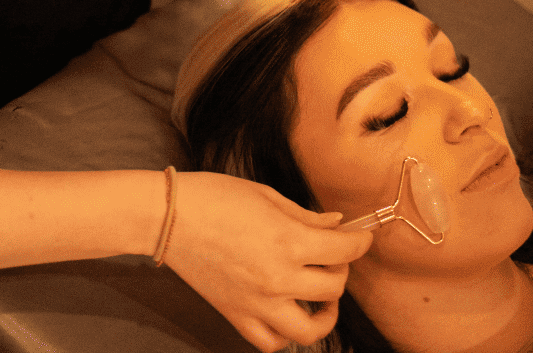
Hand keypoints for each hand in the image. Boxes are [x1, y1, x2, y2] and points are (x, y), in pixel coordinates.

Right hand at [163, 171, 371, 352]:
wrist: (170, 217)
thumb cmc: (216, 196)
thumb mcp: (266, 195)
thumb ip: (305, 214)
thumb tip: (336, 225)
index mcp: (288, 241)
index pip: (342, 249)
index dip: (359, 242)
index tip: (362, 237)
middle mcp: (279, 278)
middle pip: (333, 287)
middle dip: (341, 269)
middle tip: (333, 255)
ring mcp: (258, 303)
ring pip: (309, 330)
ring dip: (325, 315)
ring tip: (322, 297)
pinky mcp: (237, 316)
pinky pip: (272, 342)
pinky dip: (286, 333)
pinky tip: (288, 311)